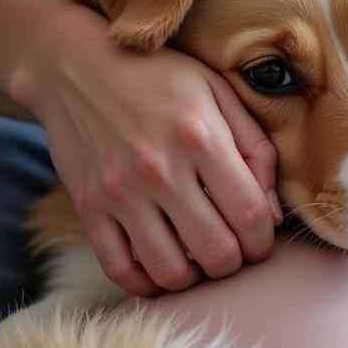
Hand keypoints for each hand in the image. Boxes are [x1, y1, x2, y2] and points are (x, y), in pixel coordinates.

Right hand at [13, 1, 281, 295]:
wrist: (74, 64)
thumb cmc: (160, 79)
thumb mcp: (219, 95)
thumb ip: (256, 151)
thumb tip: (274, 216)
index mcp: (200, 138)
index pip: (249, 216)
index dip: (263, 241)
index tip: (260, 240)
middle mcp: (159, 168)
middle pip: (215, 252)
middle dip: (234, 264)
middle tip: (233, 253)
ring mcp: (119, 191)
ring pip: (170, 272)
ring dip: (193, 279)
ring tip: (198, 262)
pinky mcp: (88, 207)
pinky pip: (119, 269)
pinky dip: (146, 284)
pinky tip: (161, 270)